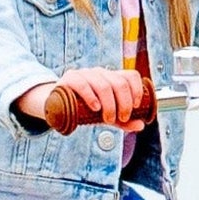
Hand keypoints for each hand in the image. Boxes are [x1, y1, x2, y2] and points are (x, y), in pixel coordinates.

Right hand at [16, 67, 146, 129]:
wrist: (57, 105)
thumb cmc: (85, 109)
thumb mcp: (106, 115)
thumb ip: (123, 121)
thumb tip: (141, 126)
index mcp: (112, 78)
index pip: (130, 76)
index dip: (137, 90)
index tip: (136, 107)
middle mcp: (100, 73)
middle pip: (119, 83)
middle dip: (124, 103)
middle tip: (121, 118)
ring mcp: (85, 74)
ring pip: (104, 85)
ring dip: (110, 105)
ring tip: (108, 118)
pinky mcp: (70, 78)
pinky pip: (83, 84)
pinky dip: (92, 97)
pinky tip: (95, 108)